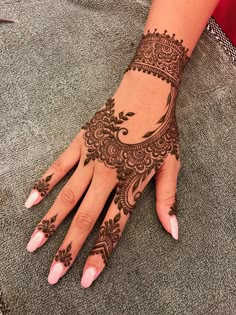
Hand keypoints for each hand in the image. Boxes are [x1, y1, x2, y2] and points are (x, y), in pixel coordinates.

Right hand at [25, 70, 179, 287]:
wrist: (147, 93)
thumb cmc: (161, 131)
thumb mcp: (171, 165)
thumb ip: (167, 199)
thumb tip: (173, 231)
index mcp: (130, 184)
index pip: (112, 227)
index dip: (99, 254)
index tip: (84, 278)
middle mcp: (107, 176)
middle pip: (84, 218)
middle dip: (68, 249)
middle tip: (52, 274)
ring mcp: (91, 159)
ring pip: (67, 196)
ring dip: (49, 222)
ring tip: (32, 244)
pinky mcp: (80, 142)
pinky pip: (58, 166)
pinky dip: (44, 183)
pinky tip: (30, 201)